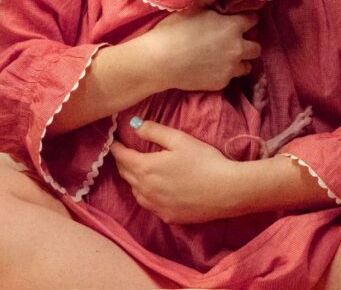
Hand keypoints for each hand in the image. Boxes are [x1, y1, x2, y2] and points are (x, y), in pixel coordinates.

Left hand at [109, 119, 244, 223]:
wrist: (226, 191)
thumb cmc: (204, 161)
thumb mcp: (179, 139)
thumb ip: (153, 131)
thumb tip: (133, 124)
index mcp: (145, 168)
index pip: (122, 157)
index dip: (116, 148)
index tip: (114, 141)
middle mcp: (145, 190)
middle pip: (126, 174)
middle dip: (123, 162)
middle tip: (124, 153)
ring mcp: (156, 206)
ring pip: (135, 192)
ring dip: (133, 180)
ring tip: (138, 171)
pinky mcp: (167, 217)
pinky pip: (149, 205)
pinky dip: (147, 195)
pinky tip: (155, 191)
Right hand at [140, 0, 260, 91]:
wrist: (160, 61)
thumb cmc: (174, 30)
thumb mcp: (194, 6)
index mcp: (232, 27)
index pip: (253, 21)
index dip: (247, 19)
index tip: (239, 21)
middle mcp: (237, 48)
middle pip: (256, 48)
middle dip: (249, 43)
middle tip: (234, 41)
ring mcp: (230, 68)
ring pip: (247, 66)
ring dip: (240, 61)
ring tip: (225, 57)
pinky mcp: (221, 83)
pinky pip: (230, 78)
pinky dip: (224, 73)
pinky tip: (210, 68)